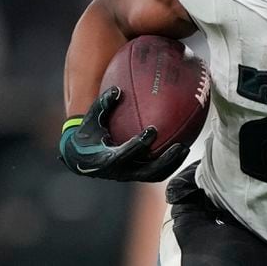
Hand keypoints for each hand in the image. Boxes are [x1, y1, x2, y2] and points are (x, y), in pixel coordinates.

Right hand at [59, 86, 188, 181]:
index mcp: (106, 160)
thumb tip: (117, 89)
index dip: (139, 144)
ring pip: (154, 175)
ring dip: (171, 164)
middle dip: (164, 160)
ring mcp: (129, 176)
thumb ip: (102, 104)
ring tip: (186, 148)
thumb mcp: (91, 119)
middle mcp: (119, 172)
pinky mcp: (135, 175)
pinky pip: (156, 173)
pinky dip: (169, 164)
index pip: (125, 154)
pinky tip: (182, 149)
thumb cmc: (88, 133)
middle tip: (180, 145)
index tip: (153, 129)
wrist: (80, 157)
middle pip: (146, 171)